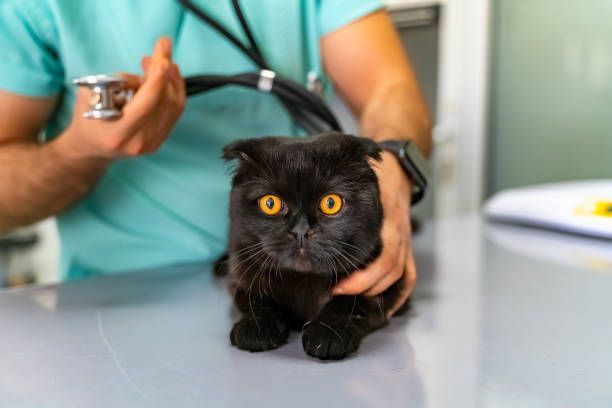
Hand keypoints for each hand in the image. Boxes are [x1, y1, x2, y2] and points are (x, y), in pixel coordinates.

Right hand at [57, 37, 185, 159]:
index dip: (157, 80)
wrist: (91, 147)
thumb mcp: (91, 94)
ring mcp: (152, 144)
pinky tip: (168, 76)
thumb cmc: (86, 116)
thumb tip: (150, 68)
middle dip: (164, 73)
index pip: (145, 105)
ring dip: (170, 79)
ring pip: (173, 106)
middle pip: (164, 103)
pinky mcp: (160, 140)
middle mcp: (138, 143)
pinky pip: (174, 112)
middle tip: (161, 49)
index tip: (163, 58)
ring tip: (160, 61)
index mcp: (117, 134)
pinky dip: (174, 90)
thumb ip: (120, 82)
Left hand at [332, 151, 416, 315]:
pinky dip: (398, 294)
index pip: (384, 258)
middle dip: (364, 287)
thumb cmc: (374, 175)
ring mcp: (405, 241)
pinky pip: (408, 274)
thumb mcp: (360, 181)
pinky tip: (383, 308)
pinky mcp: (406, 246)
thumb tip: (312, 207)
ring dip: (377, 291)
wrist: (398, 168)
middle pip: (390, 270)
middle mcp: (399, 234)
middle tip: (336, 292)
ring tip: (351, 297)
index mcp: (388, 221)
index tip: (338, 285)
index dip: (362, 277)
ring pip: (400, 274)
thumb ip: (339, 195)